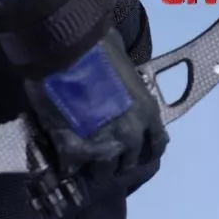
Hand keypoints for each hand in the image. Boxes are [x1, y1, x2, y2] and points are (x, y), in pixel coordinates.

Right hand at [23, 26, 167, 179]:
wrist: (64, 51)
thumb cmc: (97, 45)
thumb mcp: (125, 63)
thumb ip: (127, 81)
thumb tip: (120, 81)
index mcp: (146, 112)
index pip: (157, 144)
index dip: (146, 149)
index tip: (137, 152)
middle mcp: (129, 136)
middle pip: (127, 163)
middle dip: (117, 160)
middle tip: (103, 154)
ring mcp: (102, 149)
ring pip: (101, 173)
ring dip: (93, 168)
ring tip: (82, 162)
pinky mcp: (74, 154)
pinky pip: (71, 170)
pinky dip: (66, 166)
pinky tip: (61, 161)